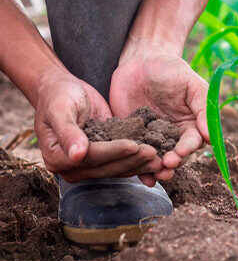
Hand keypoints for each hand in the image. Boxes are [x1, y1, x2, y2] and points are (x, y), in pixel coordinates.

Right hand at [34, 69, 162, 185]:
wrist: (63, 91)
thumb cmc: (59, 96)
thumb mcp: (60, 109)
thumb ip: (68, 131)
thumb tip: (77, 155)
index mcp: (57, 158)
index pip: (91, 158)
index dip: (113, 152)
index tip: (133, 145)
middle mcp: (72, 167)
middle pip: (107, 167)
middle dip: (131, 160)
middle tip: (153, 152)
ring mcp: (89, 166)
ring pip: (117, 169)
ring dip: (139, 164)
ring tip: (158, 157)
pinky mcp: (104, 159)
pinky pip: (122, 163)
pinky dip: (139, 162)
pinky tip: (156, 158)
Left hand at [110, 49, 208, 173]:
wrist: (140, 62)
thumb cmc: (170, 69)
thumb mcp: (191, 83)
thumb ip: (202, 106)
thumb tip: (210, 135)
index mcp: (191, 124)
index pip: (193, 141)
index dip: (188, 149)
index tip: (181, 152)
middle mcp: (173, 135)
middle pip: (176, 156)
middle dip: (172, 162)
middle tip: (166, 165)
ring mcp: (153, 138)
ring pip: (157, 160)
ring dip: (157, 170)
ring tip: (154, 175)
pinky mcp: (133, 138)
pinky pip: (136, 156)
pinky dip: (138, 168)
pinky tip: (140, 178)